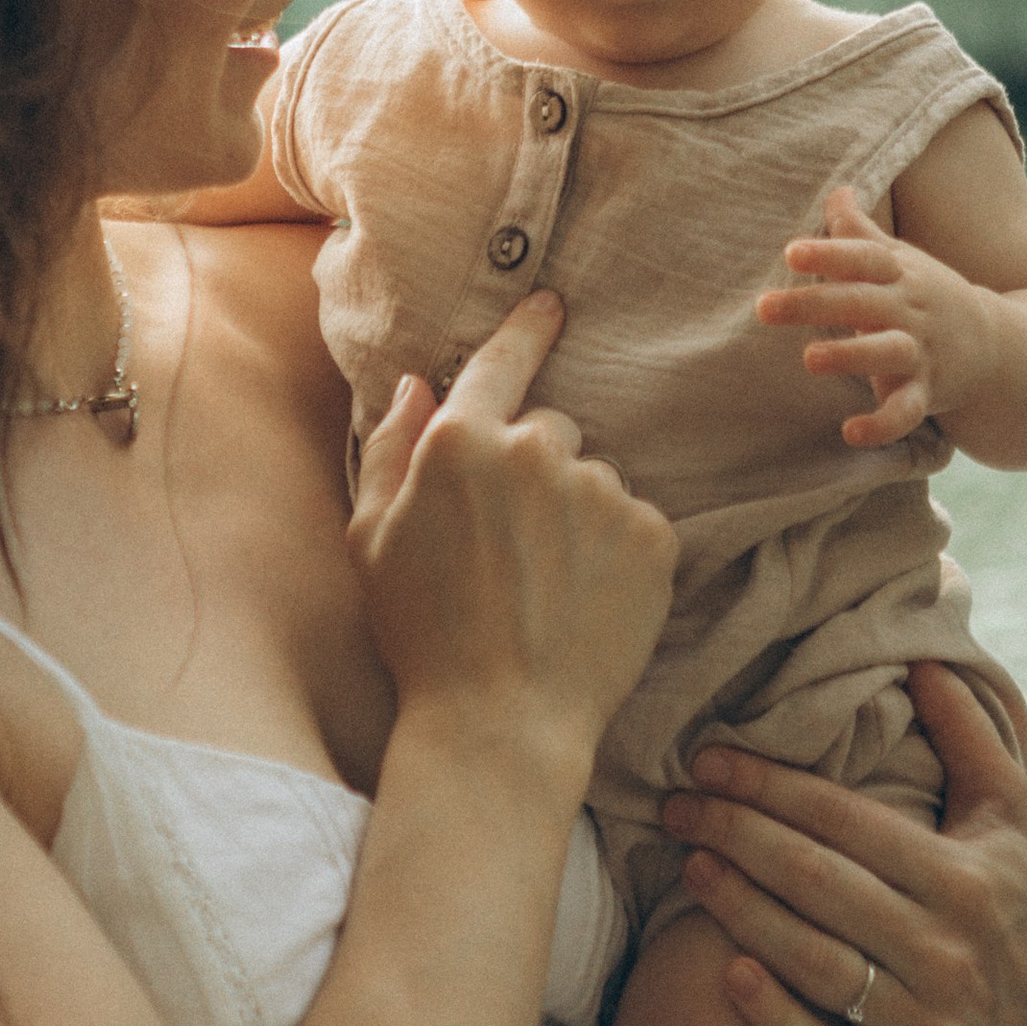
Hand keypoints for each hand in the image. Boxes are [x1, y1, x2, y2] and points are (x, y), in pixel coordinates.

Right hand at [350, 294, 675, 826]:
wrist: (501, 722)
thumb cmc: (422, 636)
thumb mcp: (372, 539)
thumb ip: (392, 449)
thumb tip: (417, 384)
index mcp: (462, 442)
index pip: (502, 360)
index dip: (527, 329)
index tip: (551, 303)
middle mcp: (538, 451)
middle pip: (550, 429)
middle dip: (532, 470)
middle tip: (508, 544)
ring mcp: (603, 492)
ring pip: (594, 480)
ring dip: (575, 515)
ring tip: (545, 586)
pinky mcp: (654, 538)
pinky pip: (635, 522)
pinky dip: (615, 553)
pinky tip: (583, 601)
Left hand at [656, 662, 1026, 1025]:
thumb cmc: (1002, 899)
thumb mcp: (1004, 819)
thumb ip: (972, 739)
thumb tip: (928, 661)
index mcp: (969, 880)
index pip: (847, 822)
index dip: (770, 785)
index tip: (706, 758)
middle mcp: (953, 954)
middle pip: (819, 884)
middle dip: (737, 836)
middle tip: (676, 808)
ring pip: (816, 963)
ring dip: (742, 913)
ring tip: (690, 869)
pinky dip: (775, 1017)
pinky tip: (726, 973)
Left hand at [756, 185, 994, 447]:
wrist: (998, 344)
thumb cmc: (928, 295)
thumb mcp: (900, 259)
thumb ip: (861, 232)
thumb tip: (837, 189)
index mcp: (898, 273)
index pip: (863, 258)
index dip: (830, 253)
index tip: (791, 251)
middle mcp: (909, 309)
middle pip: (861, 302)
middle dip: (814, 303)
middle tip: (764, 307)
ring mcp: (921, 351)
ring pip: (886, 352)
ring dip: (850, 355)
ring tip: (809, 358)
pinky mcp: (928, 392)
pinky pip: (906, 411)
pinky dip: (882, 425)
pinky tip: (849, 432)